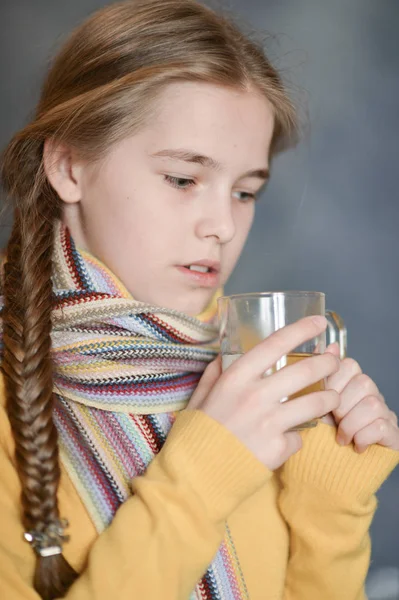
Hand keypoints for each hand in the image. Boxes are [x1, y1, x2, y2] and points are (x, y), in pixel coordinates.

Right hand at [187, 316, 340, 470]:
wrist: (196, 476)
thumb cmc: (197, 432)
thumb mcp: (201, 395)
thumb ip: (215, 372)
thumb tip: (225, 354)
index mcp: (235, 377)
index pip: (275, 344)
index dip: (301, 329)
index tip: (319, 322)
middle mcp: (255, 396)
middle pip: (305, 372)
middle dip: (328, 363)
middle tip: (336, 361)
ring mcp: (268, 423)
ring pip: (315, 404)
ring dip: (330, 398)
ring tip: (332, 397)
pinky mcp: (277, 449)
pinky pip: (299, 437)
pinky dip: (297, 437)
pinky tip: (289, 437)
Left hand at [323, 343, 398, 452]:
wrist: (333, 469)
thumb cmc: (324, 433)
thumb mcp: (315, 403)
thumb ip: (319, 375)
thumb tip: (324, 345)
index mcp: (351, 382)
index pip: (348, 364)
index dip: (333, 382)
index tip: (323, 400)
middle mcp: (372, 393)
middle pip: (363, 383)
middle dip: (342, 405)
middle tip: (333, 421)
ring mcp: (385, 412)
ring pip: (372, 404)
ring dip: (351, 424)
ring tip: (342, 437)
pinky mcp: (393, 433)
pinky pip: (380, 426)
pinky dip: (363, 437)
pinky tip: (356, 445)